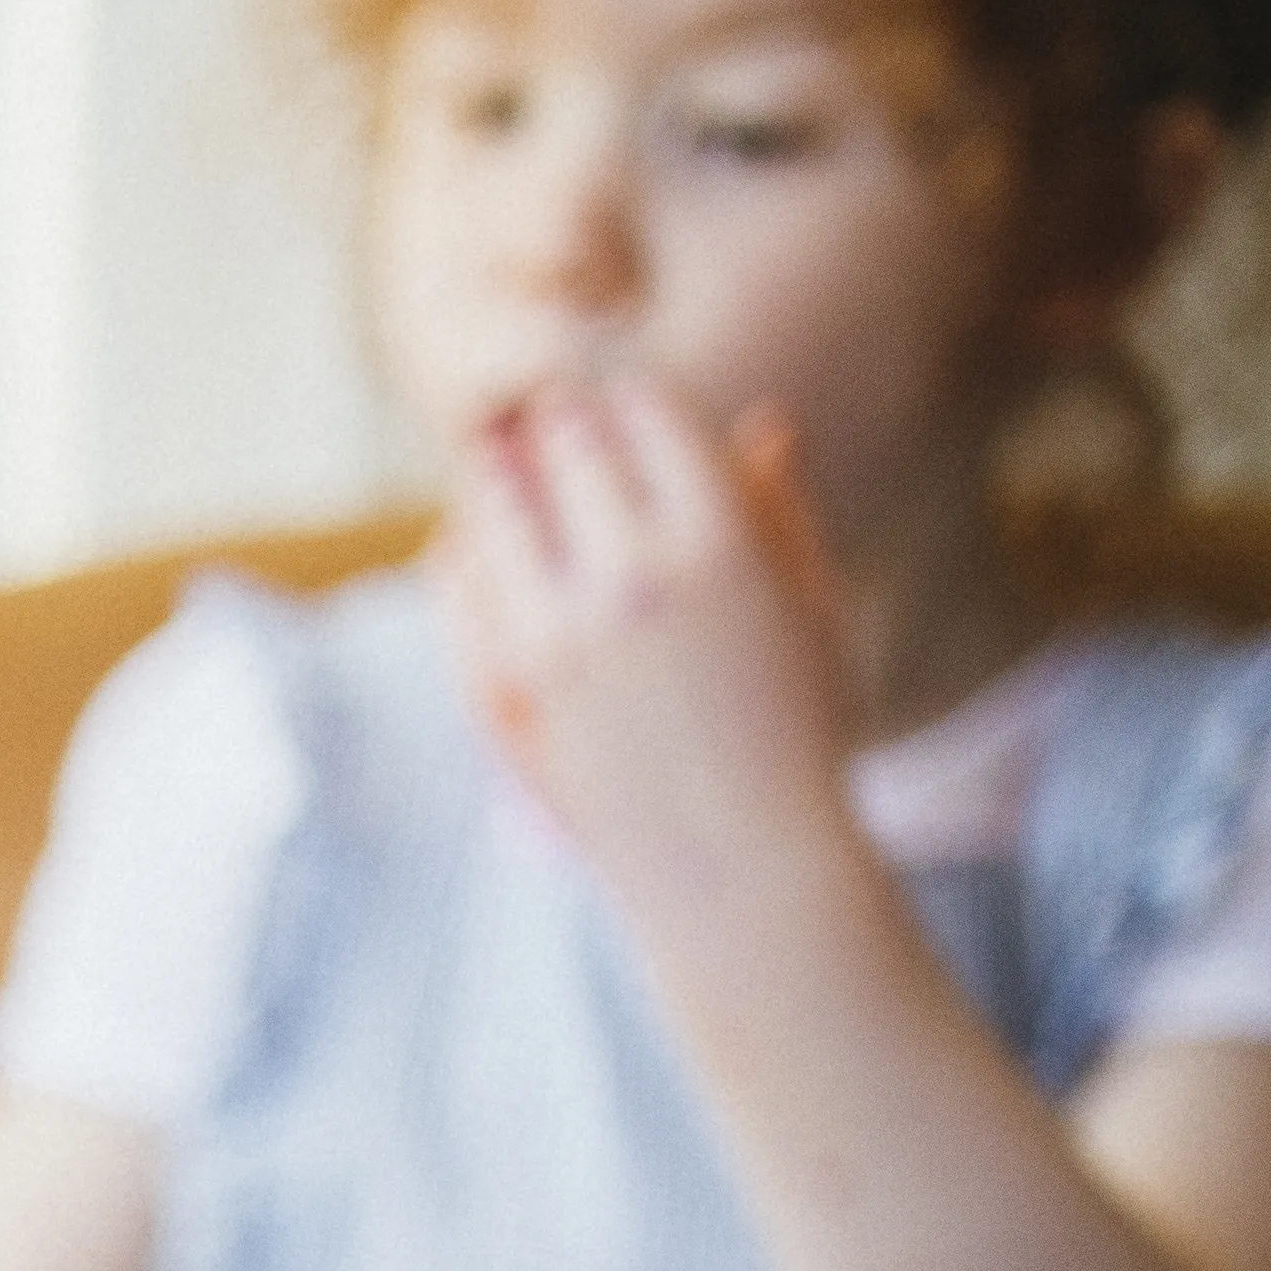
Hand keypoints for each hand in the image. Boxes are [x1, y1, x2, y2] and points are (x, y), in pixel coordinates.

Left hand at [432, 373, 862, 918]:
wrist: (739, 867)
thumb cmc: (798, 734)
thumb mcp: (814, 610)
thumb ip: (781, 509)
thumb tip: (758, 421)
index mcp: (718, 540)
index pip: (645, 410)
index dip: (630, 403)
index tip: (623, 411)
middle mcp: (629, 576)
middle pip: (564, 442)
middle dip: (561, 428)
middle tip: (556, 427)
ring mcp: (553, 634)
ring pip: (493, 500)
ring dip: (499, 474)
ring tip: (507, 468)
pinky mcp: (499, 686)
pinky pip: (455, 579)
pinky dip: (464, 549)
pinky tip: (480, 548)